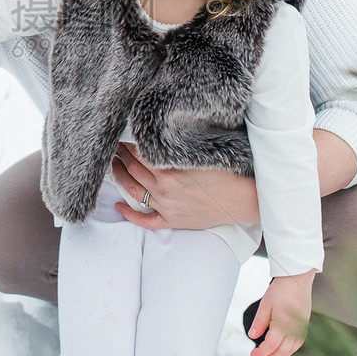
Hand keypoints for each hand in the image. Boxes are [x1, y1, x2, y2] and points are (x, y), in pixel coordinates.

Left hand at [111, 143, 259, 229]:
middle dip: (121, 157)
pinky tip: (118, 205)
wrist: (242, 199)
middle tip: (114, 147)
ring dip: (120, 178)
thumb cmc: (226, 172)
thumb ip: (177, 146)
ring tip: (114, 166)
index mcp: (170, 170)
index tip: (122, 137)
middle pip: (133, 170)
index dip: (128, 144)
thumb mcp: (199, 153)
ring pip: (133, 192)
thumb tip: (158, 134)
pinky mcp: (172, 221)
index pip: (139, 153)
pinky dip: (129, 214)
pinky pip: (145, 221)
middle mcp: (164, 189)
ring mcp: (166, 207)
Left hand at [247, 271, 315, 355]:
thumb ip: (259, 323)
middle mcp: (294, 330)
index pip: (271, 346)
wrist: (297, 280)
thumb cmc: (281, 290)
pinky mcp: (304, 326)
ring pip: (290, 350)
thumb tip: (252, 336)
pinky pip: (297, 344)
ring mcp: (301, 329)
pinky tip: (281, 350)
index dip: (261, 353)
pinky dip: (288, 350)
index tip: (252, 354)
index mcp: (283, 325)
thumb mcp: (265, 305)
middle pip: (281, 351)